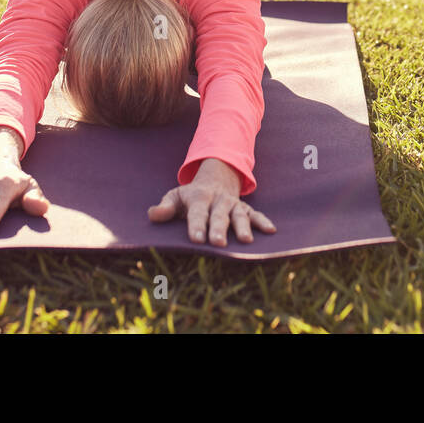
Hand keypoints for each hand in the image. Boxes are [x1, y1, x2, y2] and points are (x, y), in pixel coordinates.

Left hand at [147, 158, 275, 246]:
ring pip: (239, 215)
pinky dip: (263, 221)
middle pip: (219, 215)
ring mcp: (233, 204)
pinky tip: (271, 230)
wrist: (216, 178)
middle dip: (219, 229)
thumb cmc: (191, 196)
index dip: (196, 225)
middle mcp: (218, 201)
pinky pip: (255, 214)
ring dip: (243, 227)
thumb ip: (165, 207)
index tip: (196, 239)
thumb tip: (152, 215)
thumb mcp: (175, 196)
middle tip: (219, 243)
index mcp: (199, 197)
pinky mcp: (245, 209)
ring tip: (246, 240)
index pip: (197, 213)